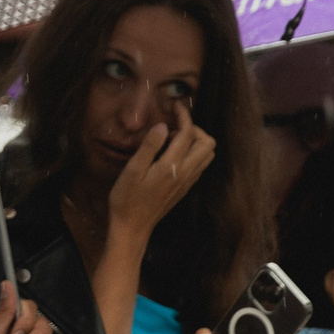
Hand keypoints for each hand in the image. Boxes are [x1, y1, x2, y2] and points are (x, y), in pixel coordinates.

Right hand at [107, 102, 215, 242]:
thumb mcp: (132, 170)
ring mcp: (188, 182)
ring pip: (207, 155)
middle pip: (207, 143)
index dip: (183, 116)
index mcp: (172, 166)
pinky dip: (193, 153)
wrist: (132, 227)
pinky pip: (200, 165)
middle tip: (174, 125)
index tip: (174, 106)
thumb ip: (149, 146)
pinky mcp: (185, 188)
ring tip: (173, 139)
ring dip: (196, 141)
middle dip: (194, 128)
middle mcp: (185, 173)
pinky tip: (173, 154)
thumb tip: (163, 126)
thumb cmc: (127, 198)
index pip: (188, 134)